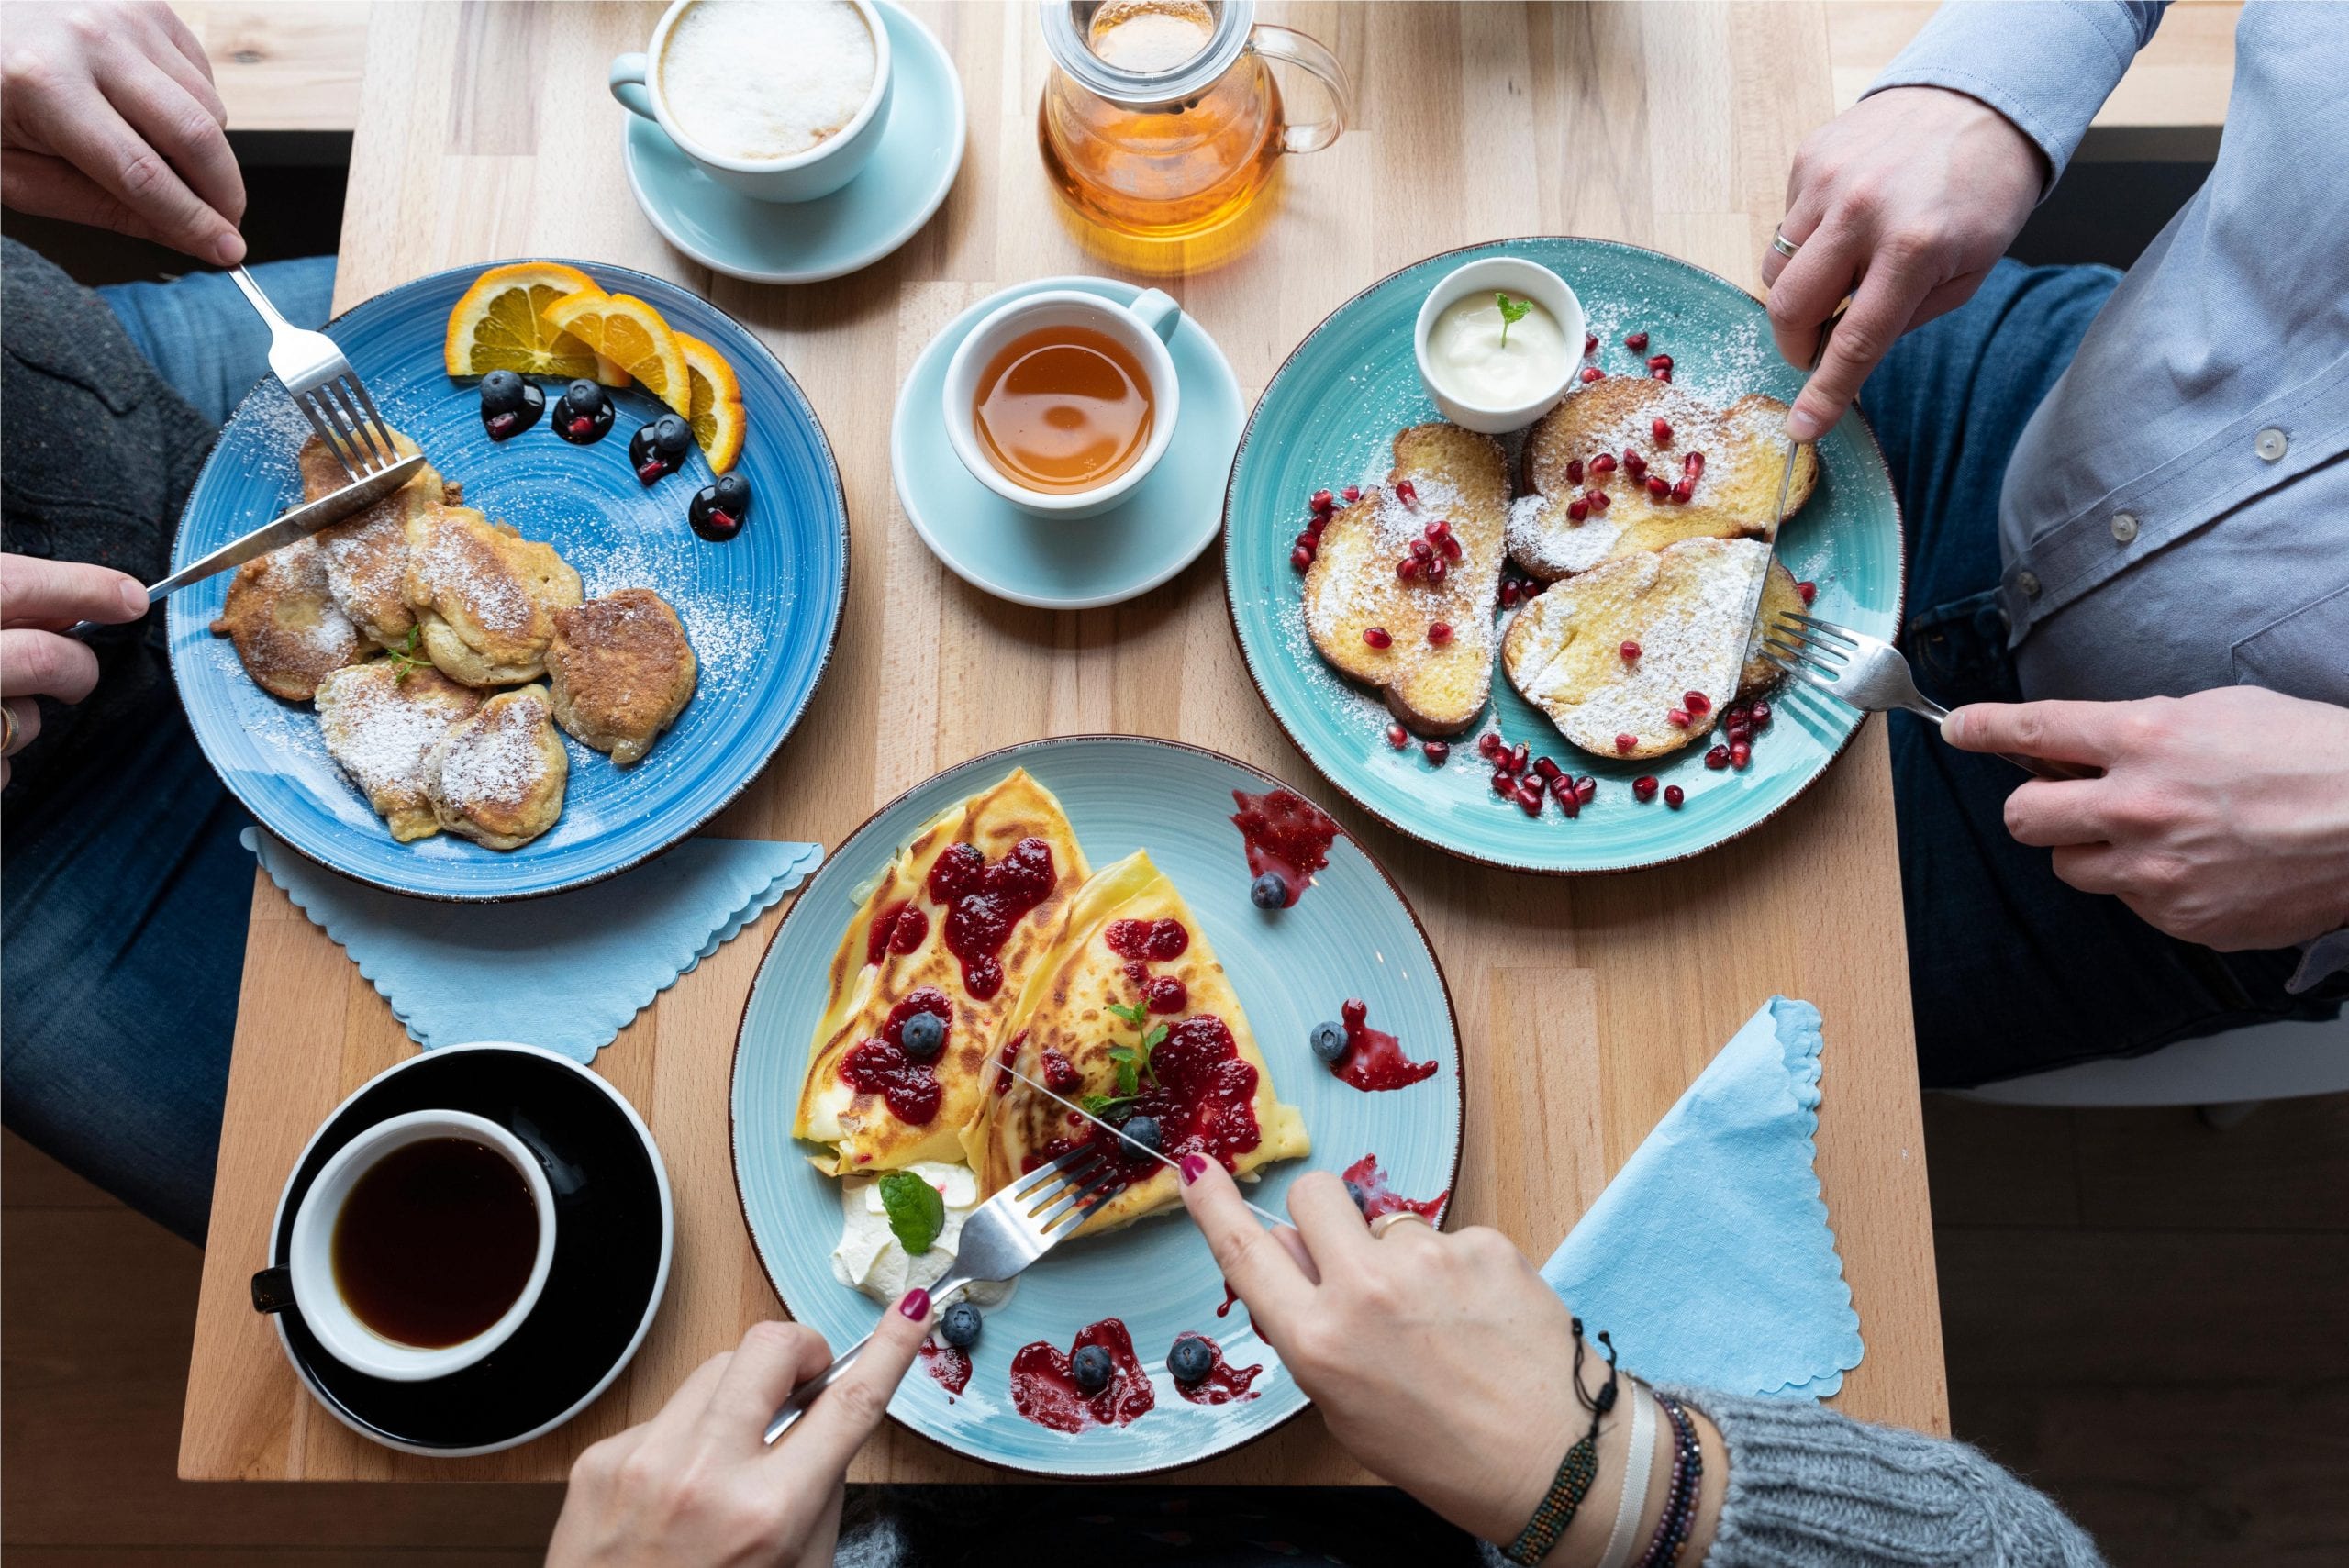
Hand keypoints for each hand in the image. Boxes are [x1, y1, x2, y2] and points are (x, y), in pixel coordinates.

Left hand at [0, 2, 245, 262]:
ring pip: (209, 107)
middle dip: (224, 193)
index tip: (226, 252)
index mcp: (43, 86)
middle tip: (226, 223)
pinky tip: (156, 116)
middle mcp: (90, 40)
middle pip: (195, 135)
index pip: (142, 174)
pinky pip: (201, 75)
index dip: (192, 222)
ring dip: (206, 152)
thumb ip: (96, 206)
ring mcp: (124, 15)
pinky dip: (194, 109)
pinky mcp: (147, 4)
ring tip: (171, 165)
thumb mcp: (14, 170)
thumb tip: (181, 235)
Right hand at [2, 554, 147, 786]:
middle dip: (76, 669)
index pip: (18, 586)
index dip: (84, 588)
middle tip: (72, 675)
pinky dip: (0, 758)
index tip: (131, 598)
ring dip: (25, 720)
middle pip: (47, 660)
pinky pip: (2, 771)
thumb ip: (10, 601)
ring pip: (25, 723)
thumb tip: (91, 601)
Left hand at [547, 1298, 932, 1567]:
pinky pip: (667, 1411)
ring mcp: (646, 1461)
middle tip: (805, 1382)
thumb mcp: (800, 1566)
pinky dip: (687, 1436)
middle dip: (801, 1351)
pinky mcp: (602, 1459)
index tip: (911, 1310)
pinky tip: (680, 1486)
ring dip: (741, 1395)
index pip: (849, 1403)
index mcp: (768, 1512)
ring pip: (716, 1366)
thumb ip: (821, 1488)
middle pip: (771, 1346)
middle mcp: (705, 1476)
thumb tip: (828, 1415)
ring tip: (733, 1453)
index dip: (893, 1347)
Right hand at [1180, 1159, 1608, 1553]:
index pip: (1246, 1253)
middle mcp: (1364, 1290)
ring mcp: (1427, 1258)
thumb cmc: (1446, 1456)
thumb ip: (1312, 1333)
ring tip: (1440, 1320)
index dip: (1214, 1204)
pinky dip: (1458, 1270)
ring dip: (1400, 1256)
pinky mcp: (1484, 1244)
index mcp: (1319, 1341)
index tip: (1196, 1166)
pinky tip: (1480, 1318)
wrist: (1556, 1462)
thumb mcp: (1347, 1413)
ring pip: (1388, 1221)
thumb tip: (1294, 1260)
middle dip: (1323, 1216)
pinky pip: (1450, 1237)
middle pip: (1314, 1194)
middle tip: (1349, 1256)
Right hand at [1762, 86, 2044, 440]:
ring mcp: (1829, 180)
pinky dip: (1809, 240)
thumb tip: (1846, 354)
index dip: (1825, 392)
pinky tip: (1846, 222)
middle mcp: (1863, 211)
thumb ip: (1905, 317)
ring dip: (1799, 290)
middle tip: (1818, 345)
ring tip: (1841, 272)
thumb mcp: (1967, 272)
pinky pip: (1787, 224)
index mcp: (1914, 248)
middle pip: (1790, 306)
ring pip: (1775, 268)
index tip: (1802, 429)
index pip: (1855, 340)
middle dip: (1797, 341)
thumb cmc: (1980, 196)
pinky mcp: (1810, 157)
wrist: (1978, 100)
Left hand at [1948, 689, 2348, 950]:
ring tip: (2157, 835)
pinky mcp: (2183, 918)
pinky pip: (2134, 904)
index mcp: (2144, 738)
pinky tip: (2203, 865)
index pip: (2030, 730)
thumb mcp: (2221, 711)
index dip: (1981, 728)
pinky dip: (2152, 887)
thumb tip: (2091, 743)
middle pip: (2022, 818)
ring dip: (2093, 851)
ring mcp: (2156, 870)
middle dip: (2038, 807)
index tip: (1958, 729)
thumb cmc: (2315, 756)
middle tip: (2068, 800)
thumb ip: (2144, 728)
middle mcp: (2136, 805)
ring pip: (2071, 869)